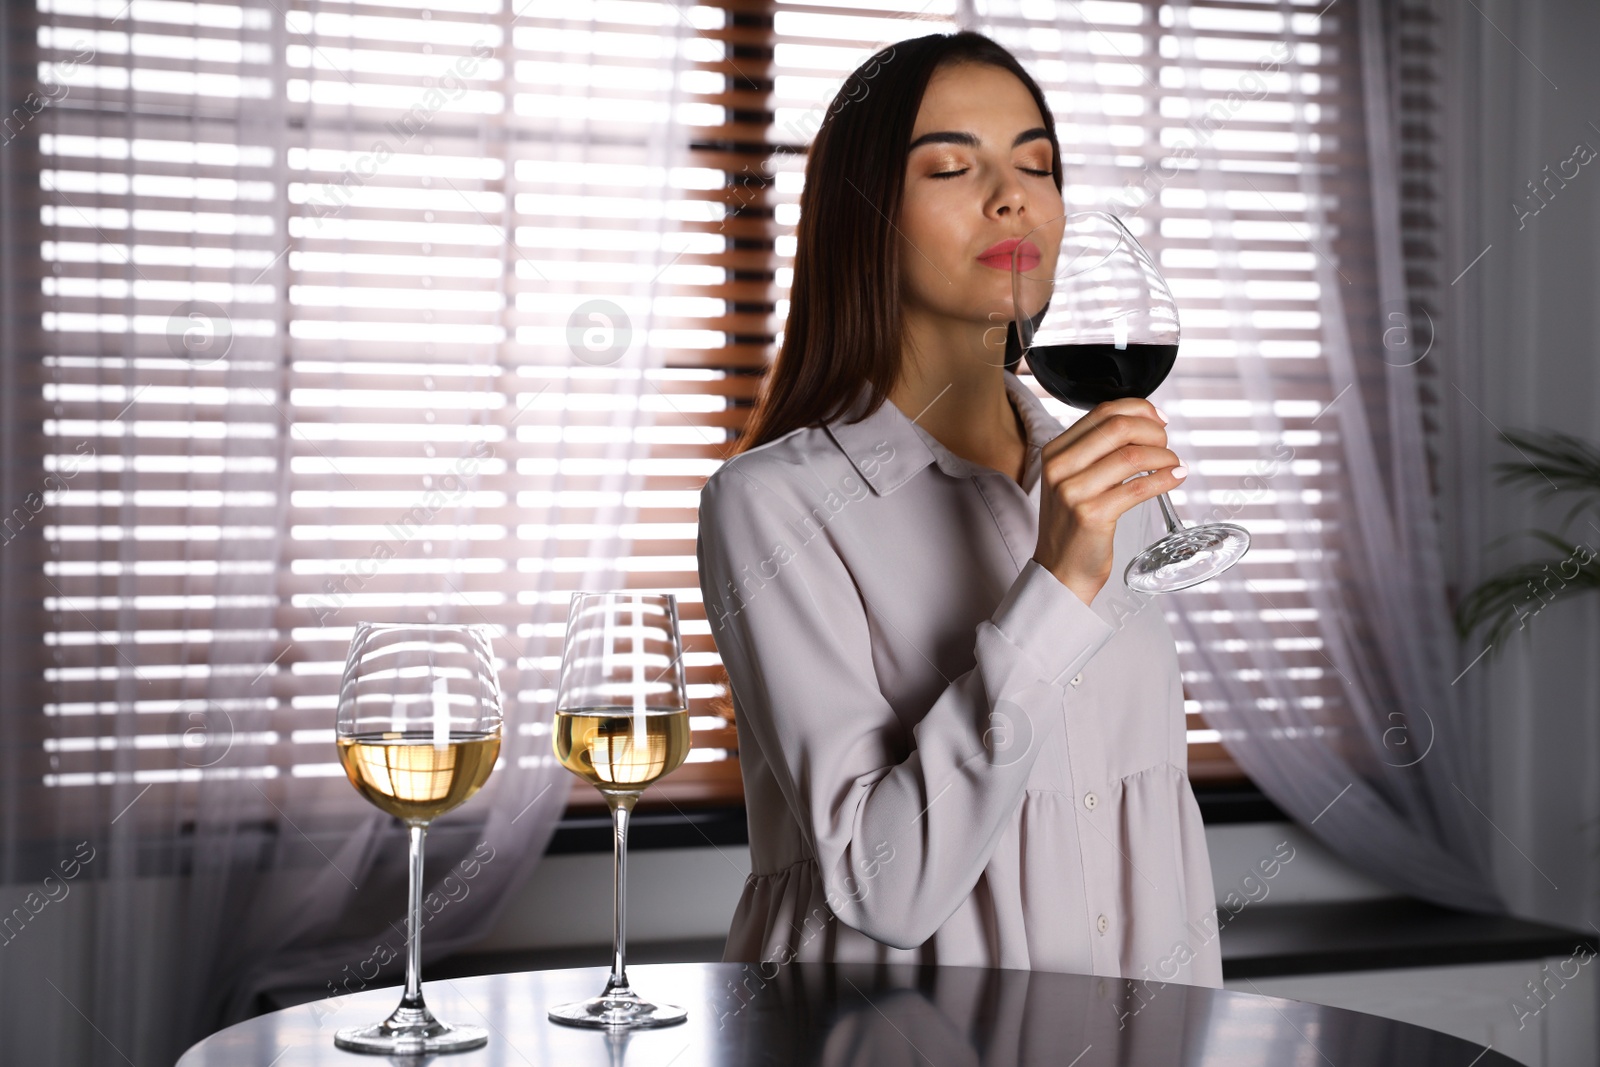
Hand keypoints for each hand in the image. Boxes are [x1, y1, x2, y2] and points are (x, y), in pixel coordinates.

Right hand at [1031, 398, 1184, 605]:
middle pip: (1118, 427)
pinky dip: (1165, 478)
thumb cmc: (1074, 525)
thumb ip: (1099, 451)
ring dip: (1164, 455)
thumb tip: (1147, 423)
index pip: (1103, 411)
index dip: (1139, 409)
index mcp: (1055, 452)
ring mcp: (1073, 492)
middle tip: (1167, 445)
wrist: (1060, 571)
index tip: (1160, 420)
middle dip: (1154, 431)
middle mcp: (1059, 467)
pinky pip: (1138, 487)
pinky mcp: (1091, 515)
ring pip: (1132, 455)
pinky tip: (1175, 478)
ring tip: (1173, 464)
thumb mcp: (1074, 479)